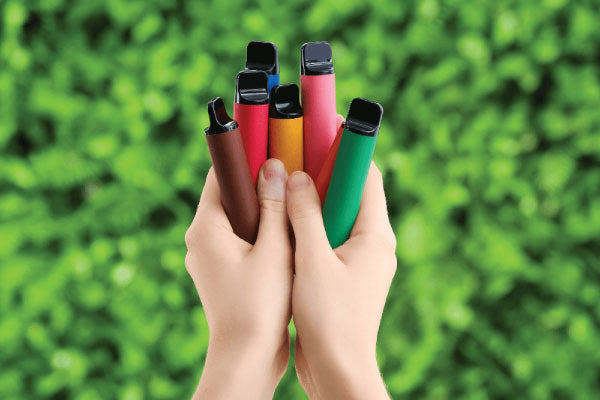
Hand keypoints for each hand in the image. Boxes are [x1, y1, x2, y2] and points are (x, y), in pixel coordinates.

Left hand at [185, 159, 291, 399]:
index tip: (270, 142)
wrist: (247, 359)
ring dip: (264, 210)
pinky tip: (288, 234)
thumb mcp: (274, 251)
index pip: (220, 175)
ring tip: (294, 203)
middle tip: (292, 173)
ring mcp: (210, 258)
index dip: (245, 155)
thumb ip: (275, 207)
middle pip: (230, 196)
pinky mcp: (223, 272)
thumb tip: (274, 166)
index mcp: (205, 228)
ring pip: (239, 219)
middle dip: (260, 184)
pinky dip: (262, 233)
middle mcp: (201, 240)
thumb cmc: (259, 306)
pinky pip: (242, 240)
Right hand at [287, 163, 395, 399]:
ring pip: (336, 216)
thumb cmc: (331, 319)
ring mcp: (357, 260)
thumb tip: (296, 176)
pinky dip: (308, 225)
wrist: (338, 371)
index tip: (325, 124)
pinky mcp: (342, 274)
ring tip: (284, 181)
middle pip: (350, 193)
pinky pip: (327, 238)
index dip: (348, 147)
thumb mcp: (313, 261)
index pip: (367, 176)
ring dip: (312, 199)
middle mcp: (372, 243)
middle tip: (294, 151)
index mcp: (375, 235)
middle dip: (323, 170)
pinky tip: (283, 221)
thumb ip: (305, 216)